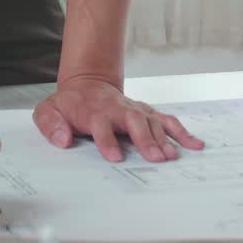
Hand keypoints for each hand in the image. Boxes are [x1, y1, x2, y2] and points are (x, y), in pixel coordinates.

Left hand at [32, 77, 203, 162]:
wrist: (87, 85)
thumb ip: (50, 124)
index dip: (107, 140)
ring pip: (151, 122)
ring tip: (172, 156)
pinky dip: (181, 131)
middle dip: (144, 139)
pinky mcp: (146, 113)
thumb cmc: (69, 105)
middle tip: (155, 158)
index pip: (101, 125)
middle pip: (133, 122)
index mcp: (93, 111)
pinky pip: (166, 121)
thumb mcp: (48, 111)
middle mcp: (117, 110)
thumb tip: (62, 139)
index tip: (115, 157)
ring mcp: (134, 110)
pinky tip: (194, 144)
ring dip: (164, 139)